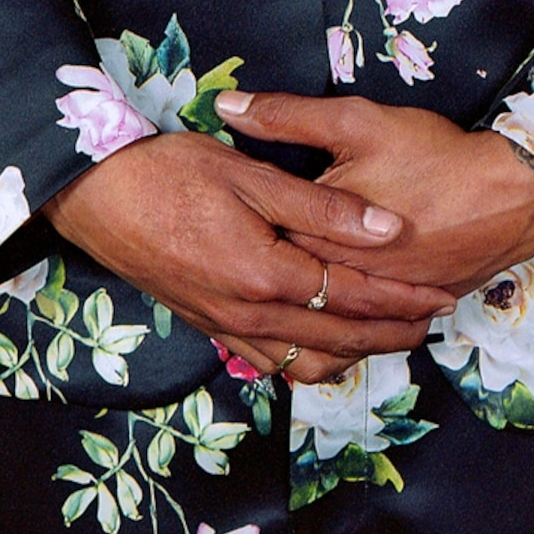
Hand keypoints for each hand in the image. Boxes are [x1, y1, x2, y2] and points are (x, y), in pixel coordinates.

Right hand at [42, 128, 461, 385]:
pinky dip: (306, 361)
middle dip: (392, 332)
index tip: (441, 295)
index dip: (403, 298)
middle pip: (338, 337)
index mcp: (266, 274)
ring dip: (353, 353)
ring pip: (304, 362)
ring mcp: (224, 326)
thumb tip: (387, 228)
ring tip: (389, 337)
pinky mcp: (206, 324)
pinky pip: (268, 361)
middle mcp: (249, 314)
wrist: (93, 195)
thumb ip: (322, 207)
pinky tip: (322, 346)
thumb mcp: (250, 174)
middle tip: (432, 322)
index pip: (355, 296)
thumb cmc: (169, 171)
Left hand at [213, 91, 533, 304]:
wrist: (510, 196)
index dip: (241, 229)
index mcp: (321, 238)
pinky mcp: (408, 312)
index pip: (262, 243)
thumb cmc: (432, 155)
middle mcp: (345, 281)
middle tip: (240, 263)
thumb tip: (226, 107)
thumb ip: (286, 117)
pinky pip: (369, 326)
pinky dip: (351, 324)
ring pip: (328, 315)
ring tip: (279, 300)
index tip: (224, 220)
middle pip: (291, 286)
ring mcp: (378, 304)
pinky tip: (339, 321)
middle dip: (266, 273)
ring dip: (306, 307)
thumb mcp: (355, 121)